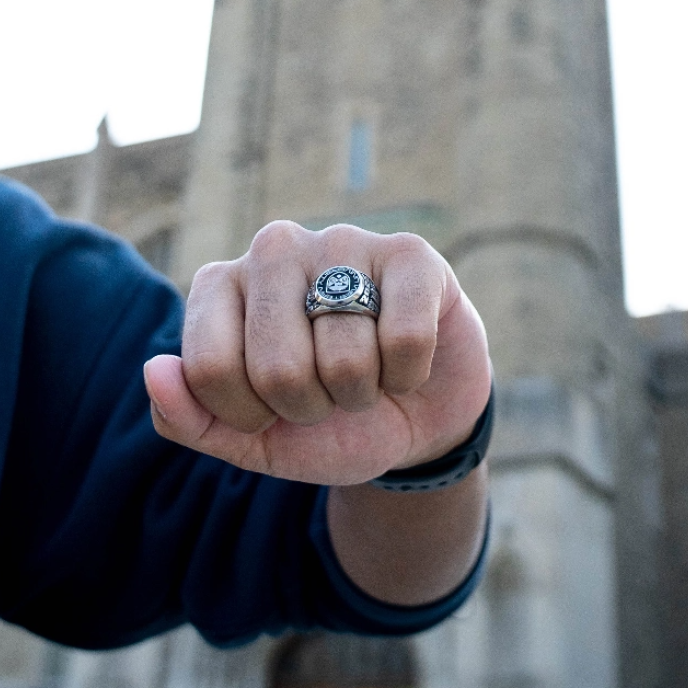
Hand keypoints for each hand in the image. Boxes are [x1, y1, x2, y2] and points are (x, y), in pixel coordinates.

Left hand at [143, 222, 490, 485]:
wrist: (412, 415)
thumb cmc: (328, 421)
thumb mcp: (253, 439)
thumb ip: (191, 419)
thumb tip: (154, 370)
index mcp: (219, 285)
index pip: (210, 370)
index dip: (250, 416)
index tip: (274, 408)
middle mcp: (273, 249)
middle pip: (278, 370)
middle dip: (311, 408)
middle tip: (329, 391)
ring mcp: (342, 241)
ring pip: (345, 360)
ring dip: (361, 393)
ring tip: (368, 370)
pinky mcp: (410, 253)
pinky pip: (405, 340)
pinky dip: (408, 374)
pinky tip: (405, 356)